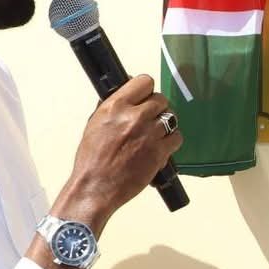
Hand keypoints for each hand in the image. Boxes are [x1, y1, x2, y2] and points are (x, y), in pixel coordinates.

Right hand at [56, 75, 180, 231]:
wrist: (96, 187)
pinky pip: (177, 137)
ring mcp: (149, 134)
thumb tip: (126, 94)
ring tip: (154, 135)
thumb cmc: (92, 160)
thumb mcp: (95, 123)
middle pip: (161, 99)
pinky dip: (171, 141)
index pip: (144, 81)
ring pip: (171, 118)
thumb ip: (113, 107)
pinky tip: (161, 146)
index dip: (146, 90)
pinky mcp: (160, 152)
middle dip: (156, 109)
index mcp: (116, 106)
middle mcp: (134, 117)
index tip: (144, 97)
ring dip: (165, 125)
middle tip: (149, 119)